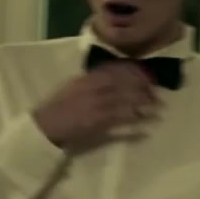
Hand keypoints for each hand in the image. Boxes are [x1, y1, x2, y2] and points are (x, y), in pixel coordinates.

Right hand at [33, 62, 161, 152]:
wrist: (41, 128)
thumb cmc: (57, 108)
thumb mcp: (72, 87)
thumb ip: (92, 80)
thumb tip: (113, 74)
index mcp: (86, 79)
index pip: (115, 70)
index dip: (134, 72)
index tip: (147, 75)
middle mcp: (93, 89)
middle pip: (125, 85)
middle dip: (143, 88)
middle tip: (157, 93)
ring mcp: (95, 106)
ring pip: (126, 102)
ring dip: (144, 105)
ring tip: (158, 108)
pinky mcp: (96, 123)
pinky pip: (120, 121)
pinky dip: (135, 123)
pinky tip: (146, 127)